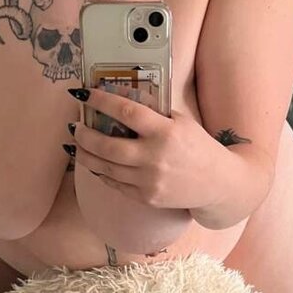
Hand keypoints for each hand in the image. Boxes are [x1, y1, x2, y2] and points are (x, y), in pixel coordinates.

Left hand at [67, 85, 227, 210]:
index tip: (84, 95)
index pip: (125, 112)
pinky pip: (115, 184)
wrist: (217, 183)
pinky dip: (101, 172)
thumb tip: (119, 97)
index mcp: (165, 132)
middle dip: (85, 135)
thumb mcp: (180, 121)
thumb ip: (152, 111)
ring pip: (105, 168)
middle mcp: (154, 157)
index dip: (100, 101)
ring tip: (76, 144)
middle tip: (74, 126)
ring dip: (85, 155)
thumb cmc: (198, 147)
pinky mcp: (146, 198)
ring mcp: (149, 180)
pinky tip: (94, 163)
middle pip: (107, 146)